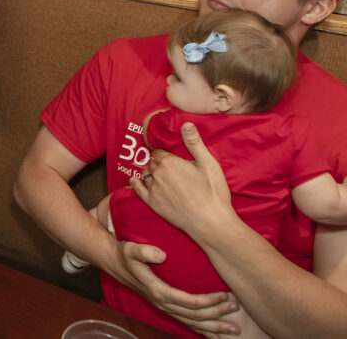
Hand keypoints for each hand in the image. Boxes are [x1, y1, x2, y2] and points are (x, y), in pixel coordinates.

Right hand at [106, 238, 239, 334]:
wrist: (115, 263)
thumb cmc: (126, 254)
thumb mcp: (131, 249)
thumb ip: (144, 251)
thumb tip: (161, 254)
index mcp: (158, 292)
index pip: (189, 302)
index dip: (209, 301)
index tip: (225, 295)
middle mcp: (163, 304)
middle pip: (195, 316)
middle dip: (217, 314)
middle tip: (236, 308)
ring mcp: (165, 307)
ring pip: (193, 323)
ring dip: (214, 326)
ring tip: (234, 327)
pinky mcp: (167, 307)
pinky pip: (187, 323)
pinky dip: (203, 330)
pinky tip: (216, 334)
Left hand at [133, 122, 235, 239]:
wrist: (210, 223)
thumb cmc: (212, 192)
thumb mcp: (208, 164)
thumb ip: (194, 143)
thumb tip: (186, 123)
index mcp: (169, 162)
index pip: (159, 151)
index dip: (165, 153)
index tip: (170, 155)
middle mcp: (158, 174)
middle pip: (152, 162)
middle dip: (158, 162)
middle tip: (167, 166)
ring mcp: (154, 190)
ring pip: (146, 174)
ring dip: (150, 172)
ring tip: (157, 173)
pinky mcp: (153, 204)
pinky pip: (138, 190)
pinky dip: (135, 183)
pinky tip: (133, 180)